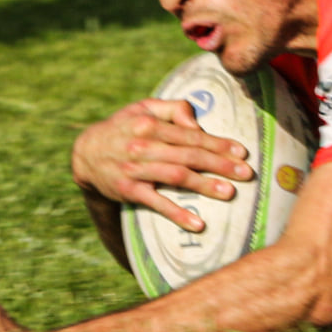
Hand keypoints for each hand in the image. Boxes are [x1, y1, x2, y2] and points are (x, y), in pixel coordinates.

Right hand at [70, 98, 252, 231]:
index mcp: (150, 124)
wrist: (85, 153)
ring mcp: (135, 170)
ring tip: (229, 192)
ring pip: (176, 177)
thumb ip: (174, 108)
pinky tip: (198, 223)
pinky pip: (156, 203)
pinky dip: (177, 214)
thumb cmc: (125, 127)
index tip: (241, 151)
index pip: (191, 135)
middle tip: (246, 173)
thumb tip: (197, 123)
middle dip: (220, 164)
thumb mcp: (145, 107)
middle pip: (188, 156)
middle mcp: (143, 146)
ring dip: (204, 186)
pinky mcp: (128, 191)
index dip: (218, 143)